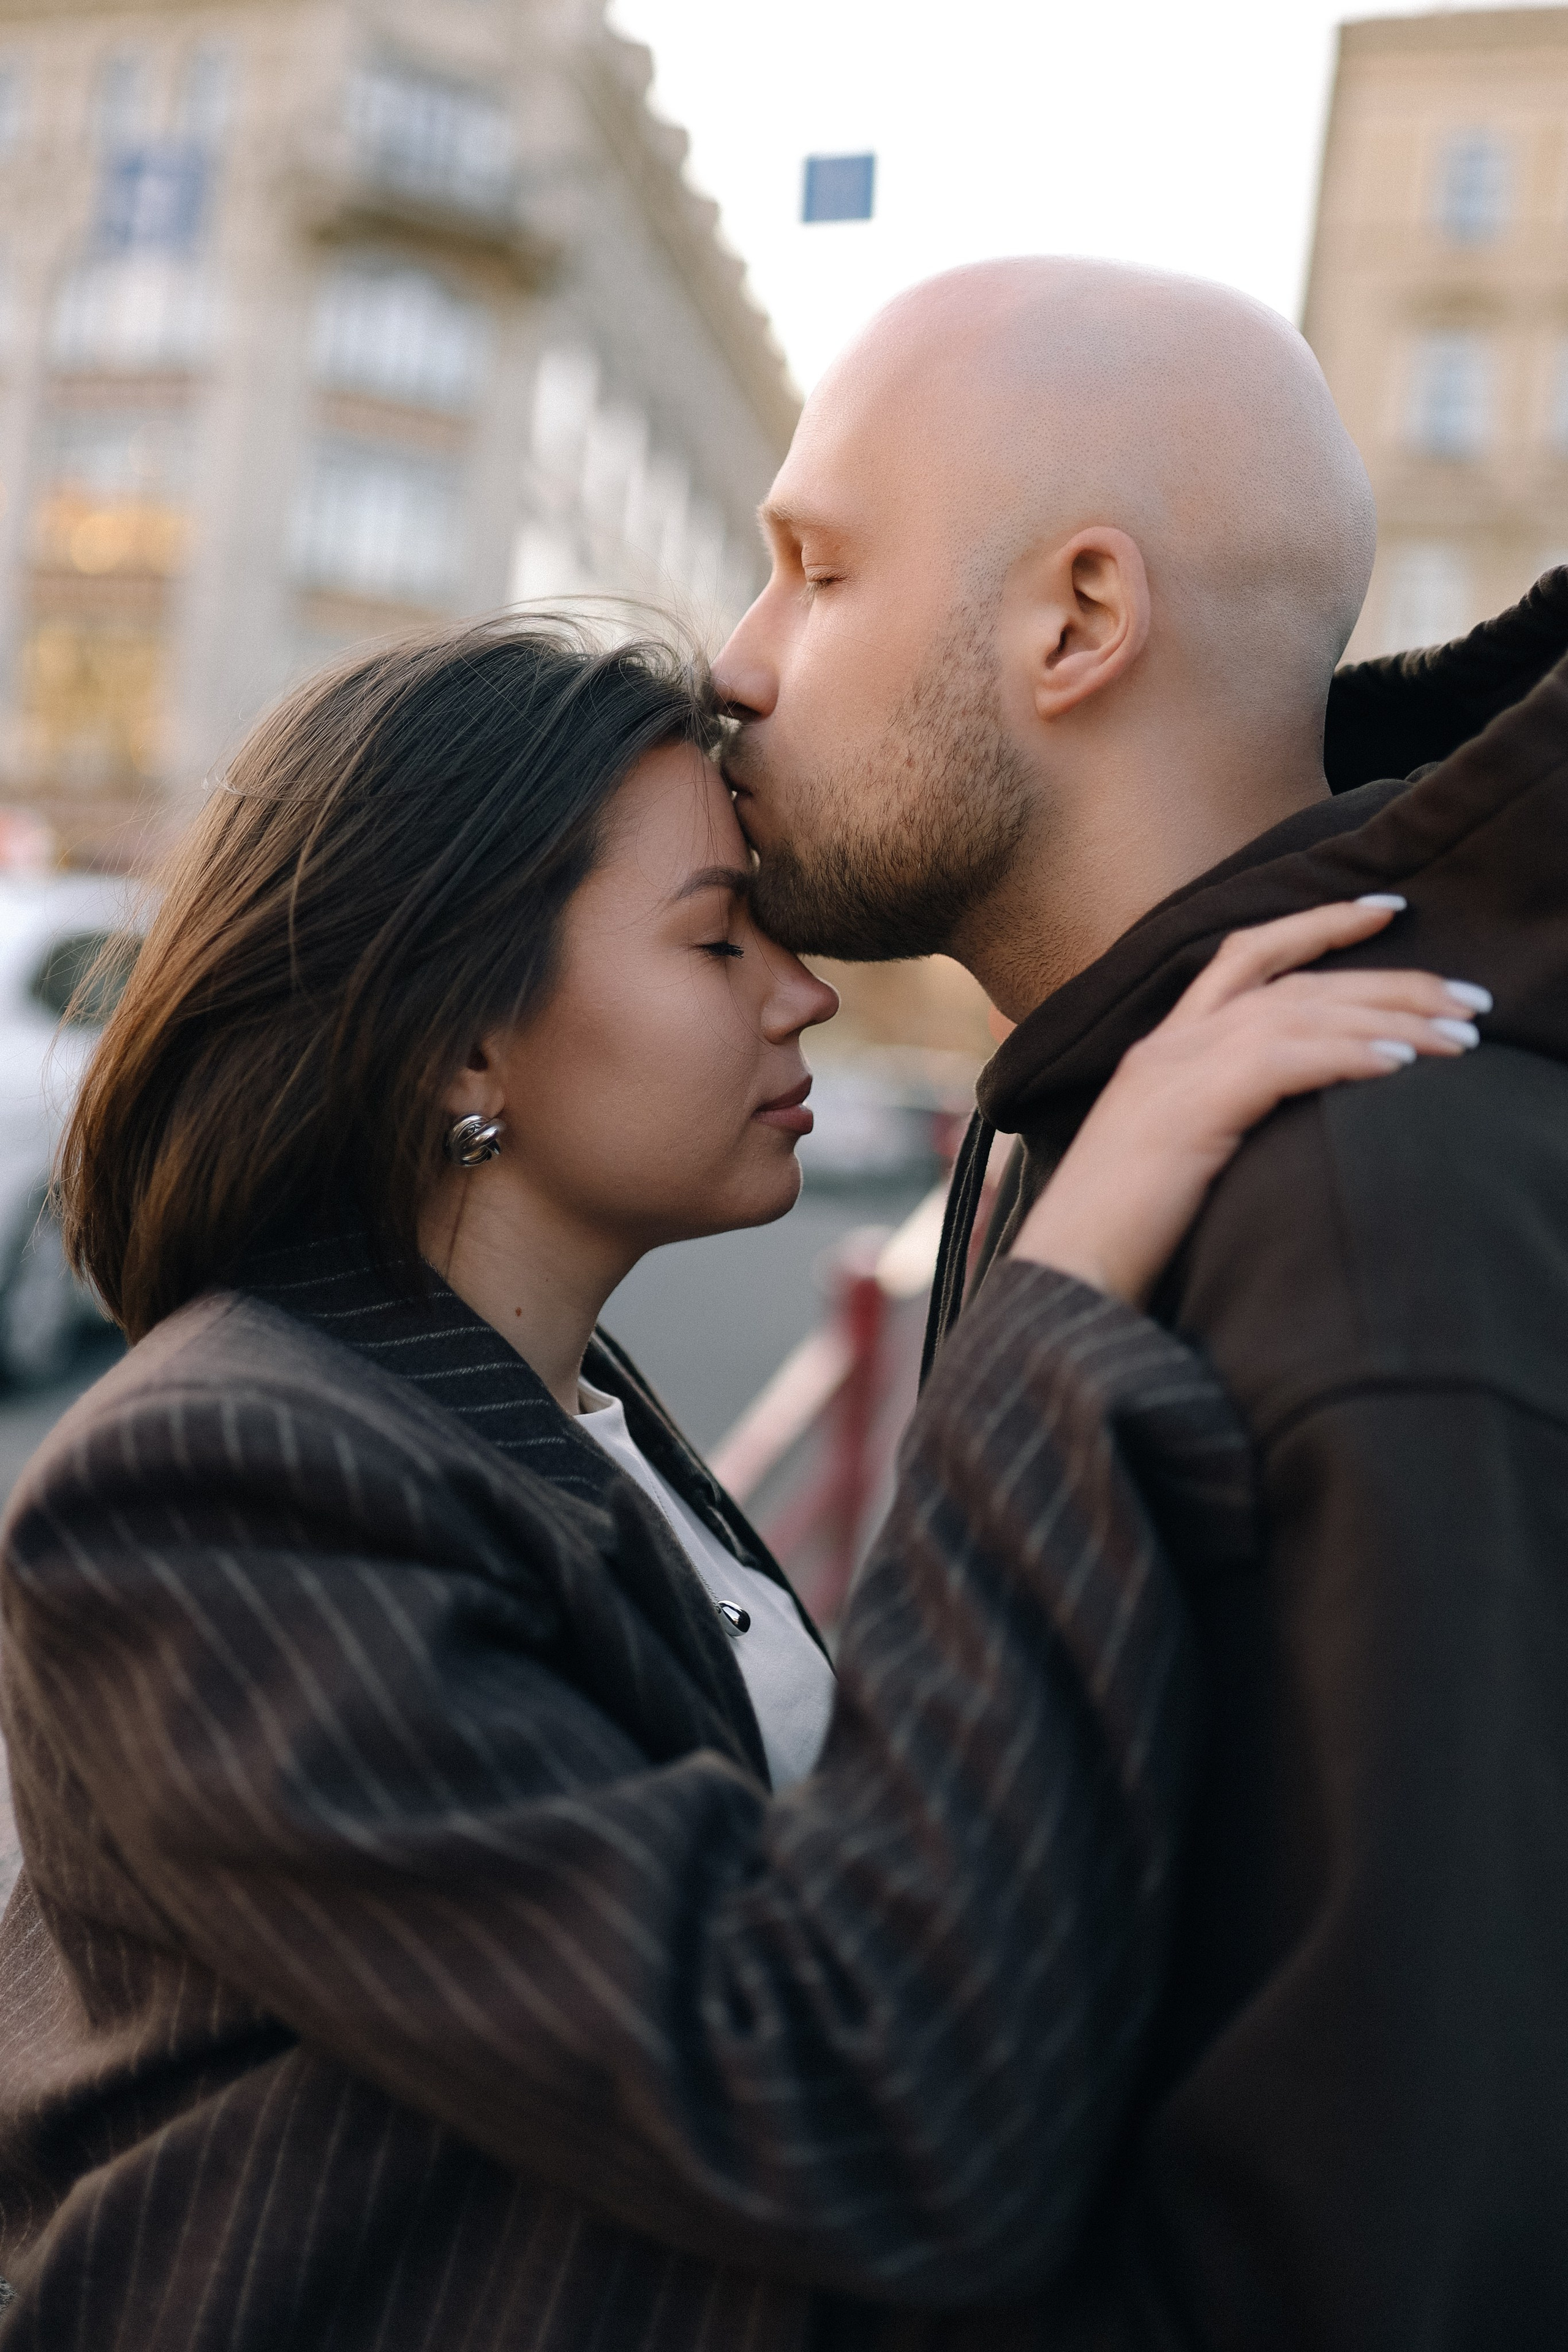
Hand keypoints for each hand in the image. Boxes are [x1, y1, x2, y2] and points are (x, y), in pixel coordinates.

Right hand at [1011, 896, 1489, 1308]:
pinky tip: (1404, 1060)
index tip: (1387, 910)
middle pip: (1294, 980)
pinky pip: (1287, 1059)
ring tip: (1461, 1035)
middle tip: (1469, 997)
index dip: (1316, 925)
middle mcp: (1167, 1045)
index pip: (1245, 957)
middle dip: (1391, 979)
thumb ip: (1224, 1118)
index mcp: (1162, 1050)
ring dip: (1392, 1016)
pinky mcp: (1190, 1108)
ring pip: (1300, 1010)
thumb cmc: (1121, 1235)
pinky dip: (1350, 1053)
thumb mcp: (1177, 1157)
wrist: (1065, 1276)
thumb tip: (1301, 1116)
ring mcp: (1174, 1071)